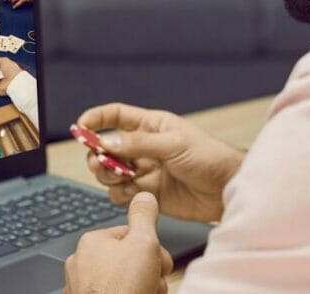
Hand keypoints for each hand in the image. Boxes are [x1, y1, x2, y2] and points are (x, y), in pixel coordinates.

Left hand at [64, 192, 171, 293]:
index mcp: (92, 242)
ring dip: (142, 288)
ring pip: (122, 282)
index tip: (162, 264)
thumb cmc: (122, 289)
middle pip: (128, 261)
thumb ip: (144, 217)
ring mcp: (82, 288)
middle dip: (148, 273)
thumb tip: (145, 195)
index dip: (153, 250)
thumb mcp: (143, 243)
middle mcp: (82, 263)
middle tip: (154, 284)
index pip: (132, 237)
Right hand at [77, 103, 244, 221]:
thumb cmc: (210, 158)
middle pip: (106, 147)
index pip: (116, 116)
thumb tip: (106, 143)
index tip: (80, 127)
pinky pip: (122, 193)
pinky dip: (121, 194)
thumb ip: (138, 144)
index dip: (96, 119)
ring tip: (122, 178)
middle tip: (103, 163)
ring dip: (109, 175)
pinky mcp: (148, 193)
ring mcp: (146, 170)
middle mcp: (144, 146)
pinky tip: (133, 193)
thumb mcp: (174, 145)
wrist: (228, 189)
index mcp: (151, 125)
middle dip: (99, 155)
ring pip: (111, 172)